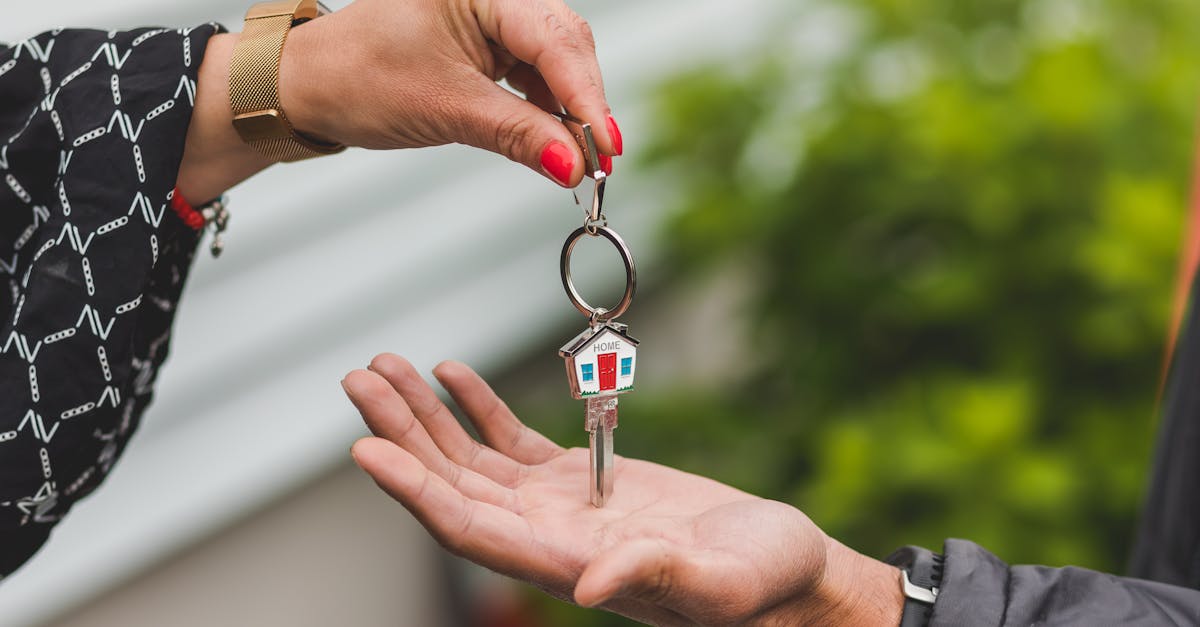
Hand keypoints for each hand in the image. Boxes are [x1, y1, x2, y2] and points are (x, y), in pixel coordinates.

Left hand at [178, 0, 619, 201]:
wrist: (309, 85)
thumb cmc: (357, 77)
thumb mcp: (445, 108)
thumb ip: (517, 135)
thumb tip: (573, 165)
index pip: (554, 39)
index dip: (587, 96)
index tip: (607, 146)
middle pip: (566, 45)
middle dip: (585, 103)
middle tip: (600, 160)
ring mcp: (494, 19)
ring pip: (556, 62)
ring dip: (570, 111)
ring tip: (580, 158)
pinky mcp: (490, 46)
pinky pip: (535, 76)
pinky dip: (548, 111)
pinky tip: (555, 141)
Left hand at [342, 354, 902, 625]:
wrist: (785, 571)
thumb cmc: (762, 584)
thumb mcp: (721, 581)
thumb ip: (654, 576)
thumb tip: (588, 587)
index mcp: (567, 564)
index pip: (470, 530)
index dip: (415, 491)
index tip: (367, 448)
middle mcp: (547, 538)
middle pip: (452, 486)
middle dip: (402, 434)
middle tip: (359, 378)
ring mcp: (560, 508)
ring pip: (472, 459)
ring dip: (426, 415)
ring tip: (384, 366)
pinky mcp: (583, 481)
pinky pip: (513, 442)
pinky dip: (478, 408)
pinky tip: (451, 375)